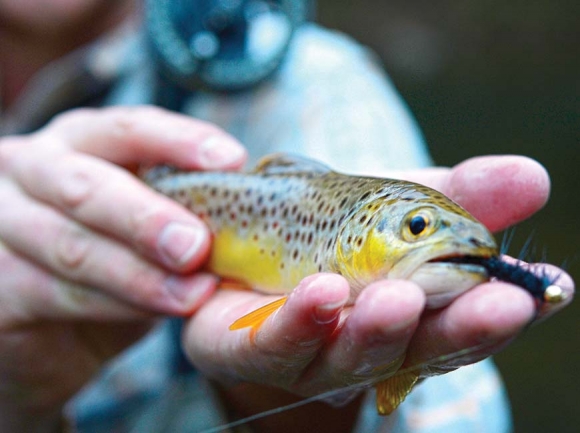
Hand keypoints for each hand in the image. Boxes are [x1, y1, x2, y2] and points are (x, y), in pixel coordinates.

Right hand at [0, 106, 245, 431]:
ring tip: (193, 294)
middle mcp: (34, 169)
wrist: (45, 326)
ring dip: (139, 274)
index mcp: (80, 142)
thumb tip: (249, 209)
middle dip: (147, 217)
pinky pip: (58, 293)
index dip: (180, 142)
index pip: (129, 128)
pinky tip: (157, 313)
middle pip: (87, 186)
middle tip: (198, 245)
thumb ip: (177, 209)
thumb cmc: (109, 257)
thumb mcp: (141, 221)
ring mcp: (4, 222)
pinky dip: (115, 304)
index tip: (232, 160)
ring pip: (73, 247)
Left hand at [182, 155, 573, 431]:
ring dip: (378, 328)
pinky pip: (277, 342)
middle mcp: (366, 344)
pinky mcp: (252, 349)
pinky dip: (302, 321)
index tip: (542, 291)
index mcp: (407, 314)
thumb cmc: (324, 233)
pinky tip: (321, 292)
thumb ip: (453, 196)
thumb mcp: (388, 205)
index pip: (459, 320)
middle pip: (416, 347)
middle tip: (497, 304)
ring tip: (398, 297)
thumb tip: (533, 176)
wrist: (241, 246)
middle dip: (456, 328)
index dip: (498, 310)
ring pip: (349, 354)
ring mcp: (310, 353)